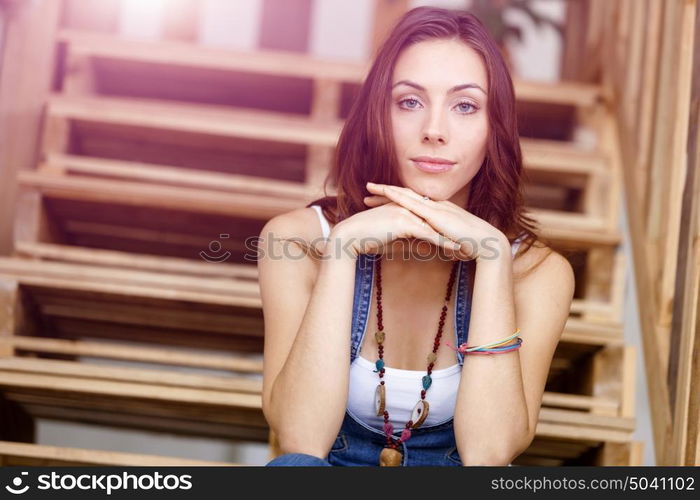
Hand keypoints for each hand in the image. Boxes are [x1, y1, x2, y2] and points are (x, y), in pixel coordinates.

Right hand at [329, 198, 462, 259]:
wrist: (350, 236)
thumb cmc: (366, 239)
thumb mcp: (392, 240)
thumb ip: (409, 241)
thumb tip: (422, 248)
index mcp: (404, 208)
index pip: (429, 218)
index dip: (443, 229)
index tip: (456, 238)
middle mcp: (407, 207)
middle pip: (435, 220)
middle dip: (451, 232)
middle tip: (467, 242)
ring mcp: (406, 212)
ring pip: (434, 227)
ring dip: (450, 237)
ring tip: (465, 247)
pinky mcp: (404, 222)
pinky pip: (427, 233)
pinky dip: (441, 242)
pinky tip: (453, 249)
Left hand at [364, 182, 506, 260]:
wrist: (484, 241)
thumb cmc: (469, 243)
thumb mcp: (447, 240)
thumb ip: (436, 238)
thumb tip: (427, 244)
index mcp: (437, 211)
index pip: (412, 202)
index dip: (396, 199)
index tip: (380, 198)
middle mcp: (434, 204)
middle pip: (406, 195)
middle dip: (386, 191)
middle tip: (368, 189)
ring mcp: (434, 206)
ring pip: (406, 194)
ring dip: (387, 190)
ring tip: (370, 188)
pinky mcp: (435, 212)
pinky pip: (413, 201)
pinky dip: (399, 196)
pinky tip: (386, 193)